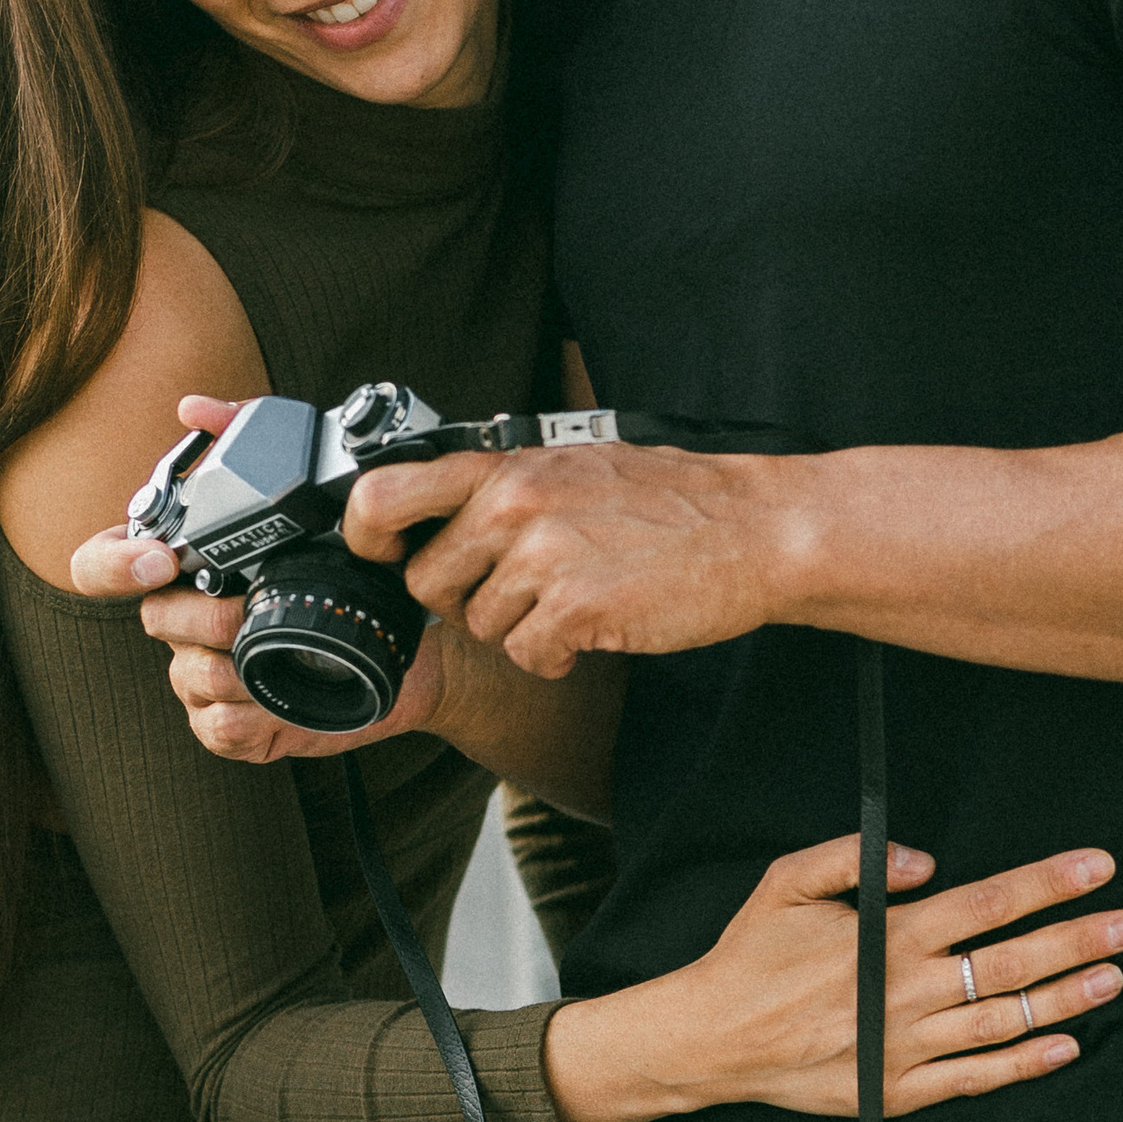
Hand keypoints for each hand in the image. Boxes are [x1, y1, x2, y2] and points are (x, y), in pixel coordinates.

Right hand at [67, 401, 462, 765]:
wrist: (408, 641)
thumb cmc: (347, 564)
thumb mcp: (307, 488)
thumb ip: (246, 433)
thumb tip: (193, 408)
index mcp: (181, 564)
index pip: (99, 562)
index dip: (113, 563)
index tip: (159, 560)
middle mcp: (181, 616)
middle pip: (151, 619)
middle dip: (198, 616)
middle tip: (244, 610)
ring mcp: (201, 671)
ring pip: (184, 675)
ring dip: (228, 667)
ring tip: (274, 652)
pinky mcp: (232, 721)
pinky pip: (216, 726)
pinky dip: (248, 717)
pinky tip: (279, 700)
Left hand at [341, 443, 794, 677]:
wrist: (755, 529)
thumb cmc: (674, 501)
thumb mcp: (577, 465)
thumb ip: (508, 486)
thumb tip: (448, 512)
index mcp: (508, 466)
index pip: (385, 494)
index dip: (367, 535)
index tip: (382, 554)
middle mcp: (513, 505)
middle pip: (427, 582)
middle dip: (464, 599)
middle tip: (522, 590)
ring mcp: (542, 558)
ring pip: (480, 625)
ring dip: (522, 627)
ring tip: (577, 598)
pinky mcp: (573, 609)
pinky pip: (527, 656)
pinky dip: (557, 655)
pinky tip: (595, 626)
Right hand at [543, 844, 1122, 1121]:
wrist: (711, 1039)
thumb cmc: (749, 954)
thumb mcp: (785, 882)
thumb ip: (851, 858)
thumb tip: (922, 861)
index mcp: (886, 937)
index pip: (987, 904)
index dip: (1048, 884)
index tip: (1098, 866)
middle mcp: (906, 992)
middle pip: (1012, 961)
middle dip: (1080, 939)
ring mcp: (905, 1046)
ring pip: (1005, 1020)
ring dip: (1066, 998)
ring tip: (1115, 978)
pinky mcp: (897, 1090)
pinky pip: (975, 1079)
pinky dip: (1024, 1064)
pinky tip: (1066, 1046)